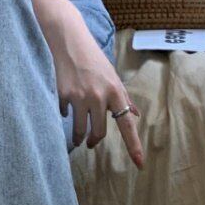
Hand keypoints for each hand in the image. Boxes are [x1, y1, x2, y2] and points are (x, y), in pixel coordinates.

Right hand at [39, 0, 144, 169]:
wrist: (70, 39)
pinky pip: (64, 115)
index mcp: (115, 91)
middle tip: (91, 143)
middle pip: (99, 133)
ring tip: (77, 137)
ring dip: (78, 137)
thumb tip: (136, 115)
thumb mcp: (112, 75)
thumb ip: (123, 97)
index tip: (140, 164)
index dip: (133, 145)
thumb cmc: (93, 58)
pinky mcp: (64, 94)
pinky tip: (65, 108)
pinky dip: (64, 115)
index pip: (126, 124)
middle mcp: (100, 96)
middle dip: (94, 141)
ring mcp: (81, 96)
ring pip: (80, 130)